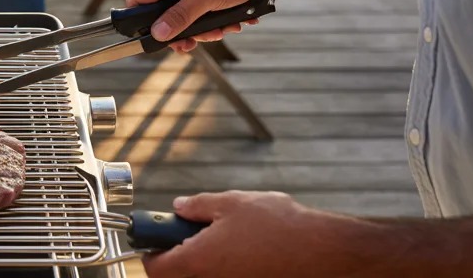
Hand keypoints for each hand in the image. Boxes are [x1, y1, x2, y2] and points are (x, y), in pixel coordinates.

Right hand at [126, 0, 269, 52]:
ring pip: (185, 11)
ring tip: (223, 29)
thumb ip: (179, 17)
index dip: (141, 22)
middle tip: (195, 42)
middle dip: (182, 29)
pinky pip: (200, 5)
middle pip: (163, 11)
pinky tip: (231, 19)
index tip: (156, 40)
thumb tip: (157, 33)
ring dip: (203, 26)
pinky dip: (213, 16)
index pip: (139, 0)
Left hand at [142, 191, 361, 277]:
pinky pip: (224, 277)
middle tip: (188, 234)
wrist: (322, 250)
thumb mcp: (231, 203)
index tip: (155, 237)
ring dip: (203, 259)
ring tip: (222, 237)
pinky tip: (243, 248)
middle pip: (177, 277)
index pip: (155, 268)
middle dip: (176, 256)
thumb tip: (179, 206)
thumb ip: (198, 206)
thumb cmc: (278, 225)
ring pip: (202, 277)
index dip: (150, 251)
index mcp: (198, 260)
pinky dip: (225, 265)